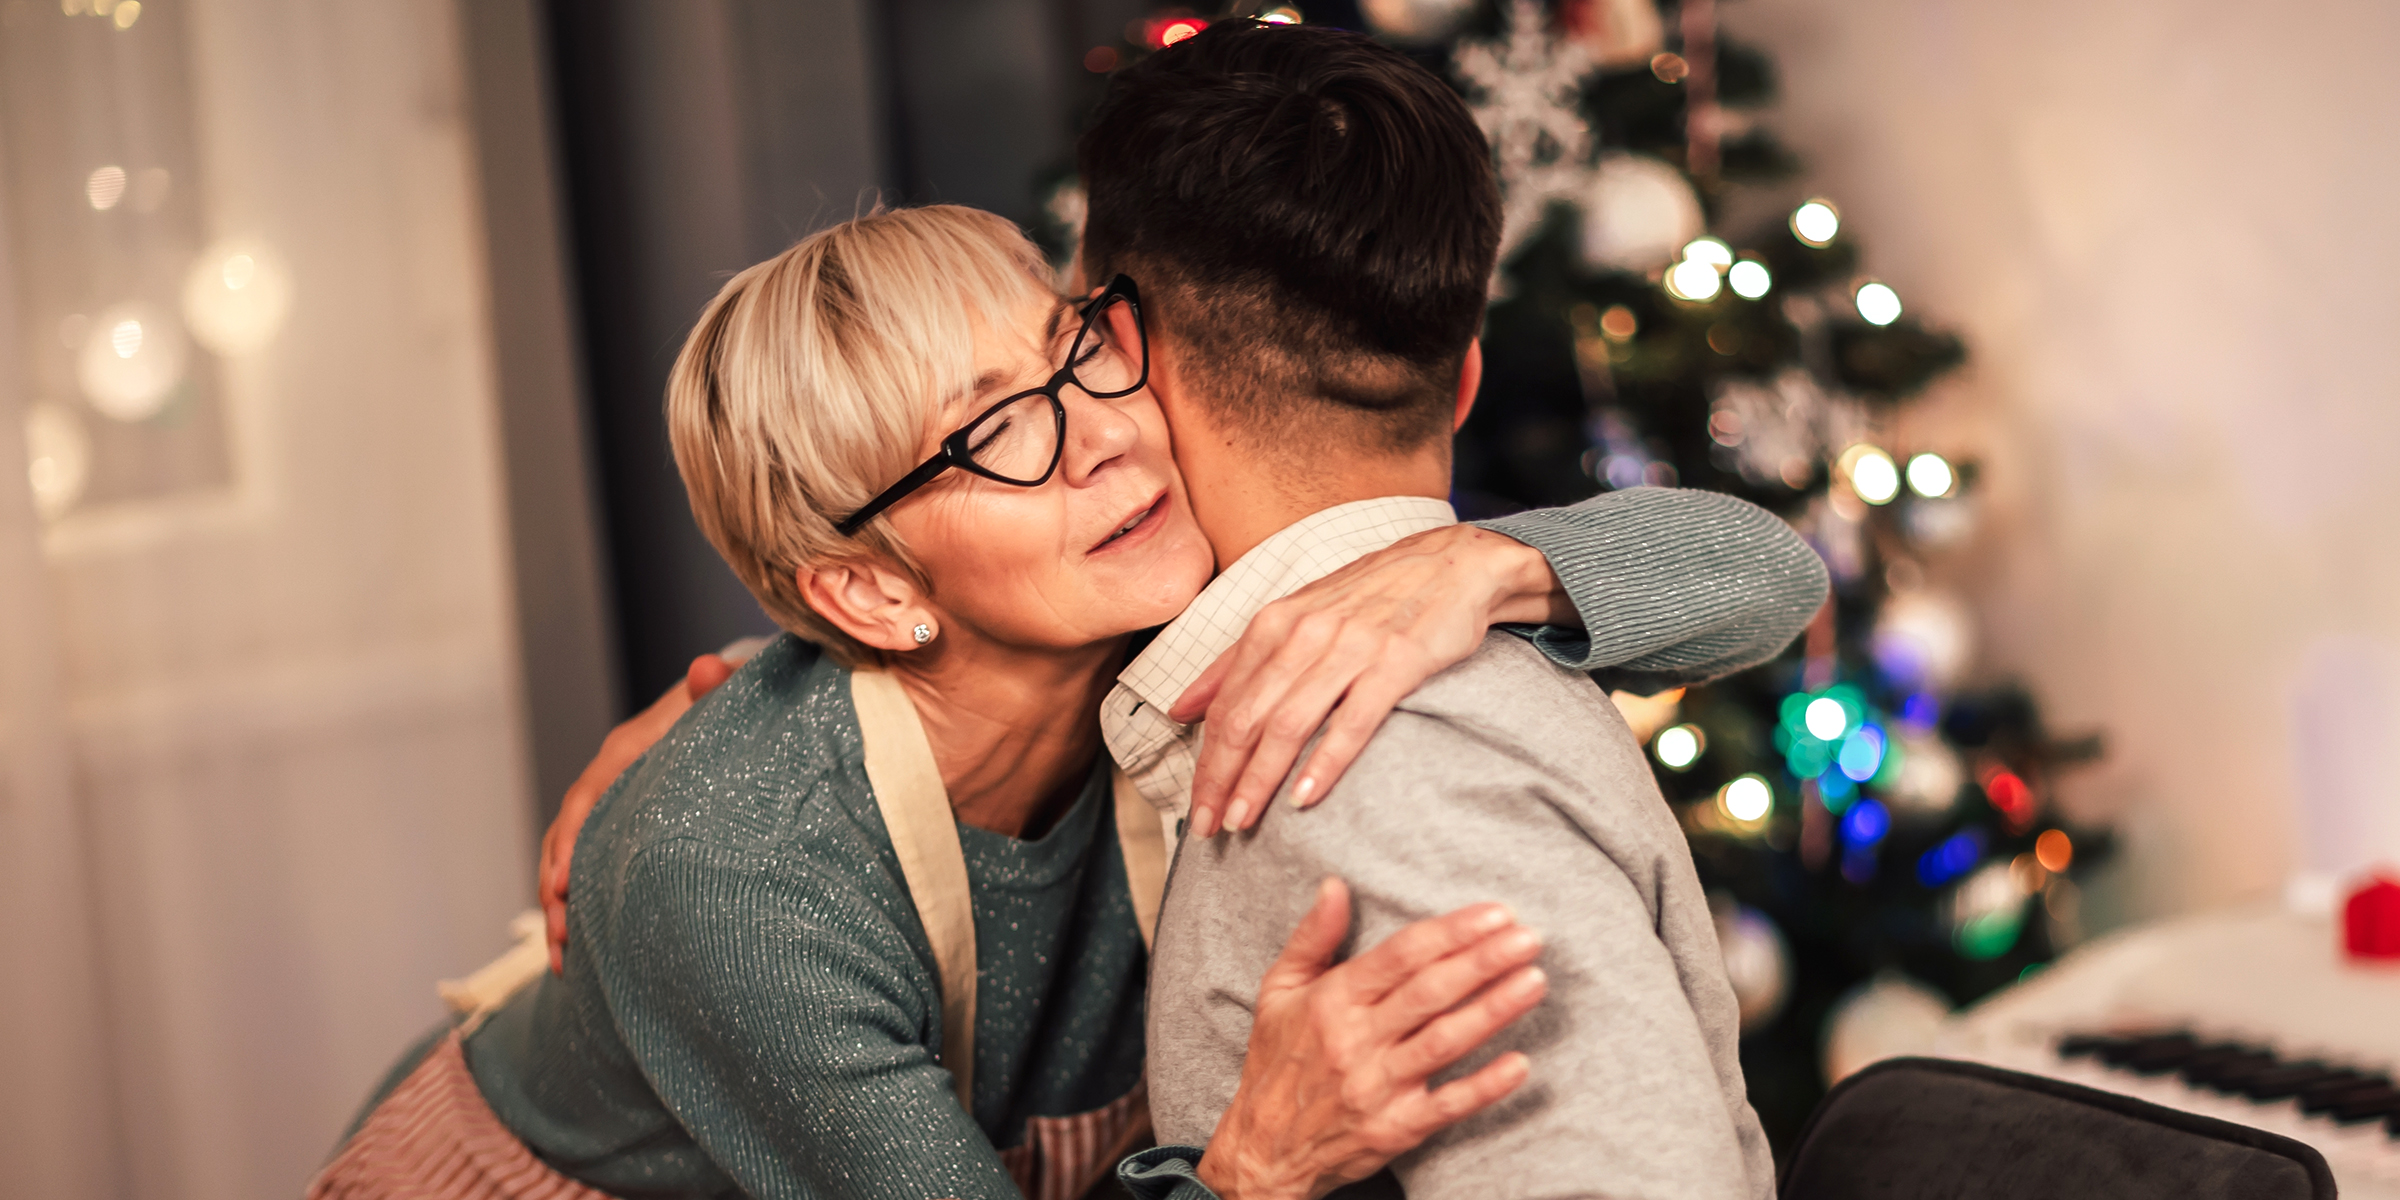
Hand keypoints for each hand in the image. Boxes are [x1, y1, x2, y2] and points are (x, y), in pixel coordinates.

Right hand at [541, 653, 737, 972]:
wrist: (733, 705)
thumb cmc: (732, 705)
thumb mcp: (731, 694)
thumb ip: (719, 686)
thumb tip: (706, 668)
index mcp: (627, 750)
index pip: (588, 797)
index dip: (572, 841)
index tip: (564, 885)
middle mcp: (609, 779)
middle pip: (566, 837)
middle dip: (557, 891)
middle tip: (562, 941)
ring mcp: (612, 806)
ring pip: (568, 859)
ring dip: (561, 908)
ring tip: (563, 962)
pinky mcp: (623, 829)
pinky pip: (588, 867)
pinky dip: (581, 905)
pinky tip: (583, 951)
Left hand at [1173, 525, 1571, 836]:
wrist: (1453, 565)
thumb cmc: (1370, 596)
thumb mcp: (1296, 615)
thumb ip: (1237, 662)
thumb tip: (1181, 707)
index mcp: (1274, 624)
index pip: (1225, 705)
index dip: (1204, 762)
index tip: (1194, 807)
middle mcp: (1304, 633)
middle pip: (1247, 719)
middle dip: (1220, 779)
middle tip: (1207, 827)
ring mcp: (1350, 647)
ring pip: (1289, 724)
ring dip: (1259, 779)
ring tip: (1242, 820)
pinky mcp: (1395, 663)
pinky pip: (1352, 721)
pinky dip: (1324, 763)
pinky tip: (1303, 798)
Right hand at [1198, 879, 1547, 1199]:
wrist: (1264, 1150)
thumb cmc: (1276, 1062)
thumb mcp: (1278, 991)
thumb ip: (1312, 936)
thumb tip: (1335, 885)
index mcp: (1332, 1000)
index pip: (1402, 955)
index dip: (1452, 931)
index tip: (1495, 913)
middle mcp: (1355, 1040)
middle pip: (1430, 992)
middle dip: (1484, 961)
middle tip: (1528, 938)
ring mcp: (1377, 1087)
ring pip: (1445, 1042)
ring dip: (1493, 1011)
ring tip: (1534, 981)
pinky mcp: (1395, 1129)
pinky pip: (1447, 1105)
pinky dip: (1484, 1086)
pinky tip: (1520, 1064)